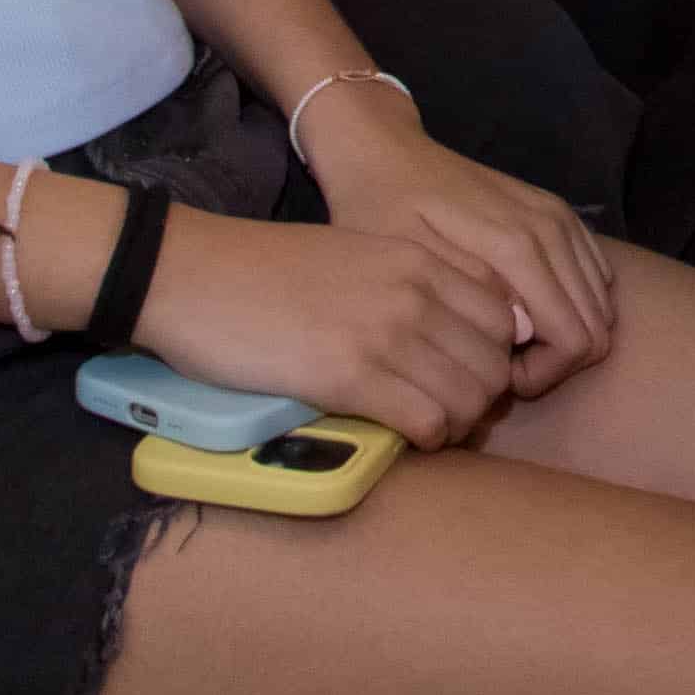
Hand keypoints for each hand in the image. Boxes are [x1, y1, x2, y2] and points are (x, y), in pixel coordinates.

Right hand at [132, 201, 540, 451]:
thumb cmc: (264, 271)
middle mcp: (415, 292)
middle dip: (479, 399)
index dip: (492, 357)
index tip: (462, 376)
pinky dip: (425, 439)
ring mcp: (386, 332)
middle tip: (447, 414)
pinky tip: (402, 438)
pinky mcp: (351, 376)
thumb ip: (406, 285)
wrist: (192, 274)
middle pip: (493, 364)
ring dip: (454, 425)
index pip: (502, 318)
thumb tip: (442, 337)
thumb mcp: (355, 255)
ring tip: (425, 430)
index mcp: (418, 259)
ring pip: (469, 399)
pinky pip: (427, 421)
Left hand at [305, 91, 622, 400]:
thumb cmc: (382, 212)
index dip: (541, 374)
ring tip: (508, 342)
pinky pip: (596, 276)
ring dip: (564, 335)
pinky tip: (526, 312)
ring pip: (601, 306)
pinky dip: (573, 306)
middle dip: (555, 361)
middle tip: (500, 365)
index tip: (495, 377)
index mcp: (518, 246)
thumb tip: (521, 331)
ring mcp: (560, 217)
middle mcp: (553, 229)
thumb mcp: (405, 262)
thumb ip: (467, 294)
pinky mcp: (559, 213)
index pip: (574, 339)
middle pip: (597, 329)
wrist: (386, 153)